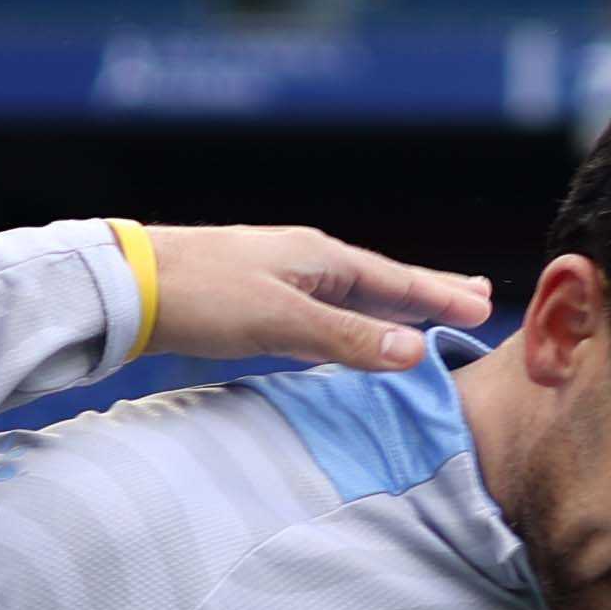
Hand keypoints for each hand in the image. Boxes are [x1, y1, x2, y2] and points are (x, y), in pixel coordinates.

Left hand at [140, 225, 490, 375]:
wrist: (126, 288)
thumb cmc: (201, 297)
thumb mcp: (280, 320)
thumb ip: (346, 337)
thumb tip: (412, 352)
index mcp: (319, 256)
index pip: (396, 280)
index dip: (440, 295)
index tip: (484, 303)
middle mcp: (305, 260)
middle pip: (381, 281)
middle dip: (426, 291)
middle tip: (472, 295)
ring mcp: (279, 278)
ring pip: (351, 295)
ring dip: (390, 307)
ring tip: (421, 314)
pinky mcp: (253, 300)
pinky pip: (322, 310)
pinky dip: (351, 320)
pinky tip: (348, 329)